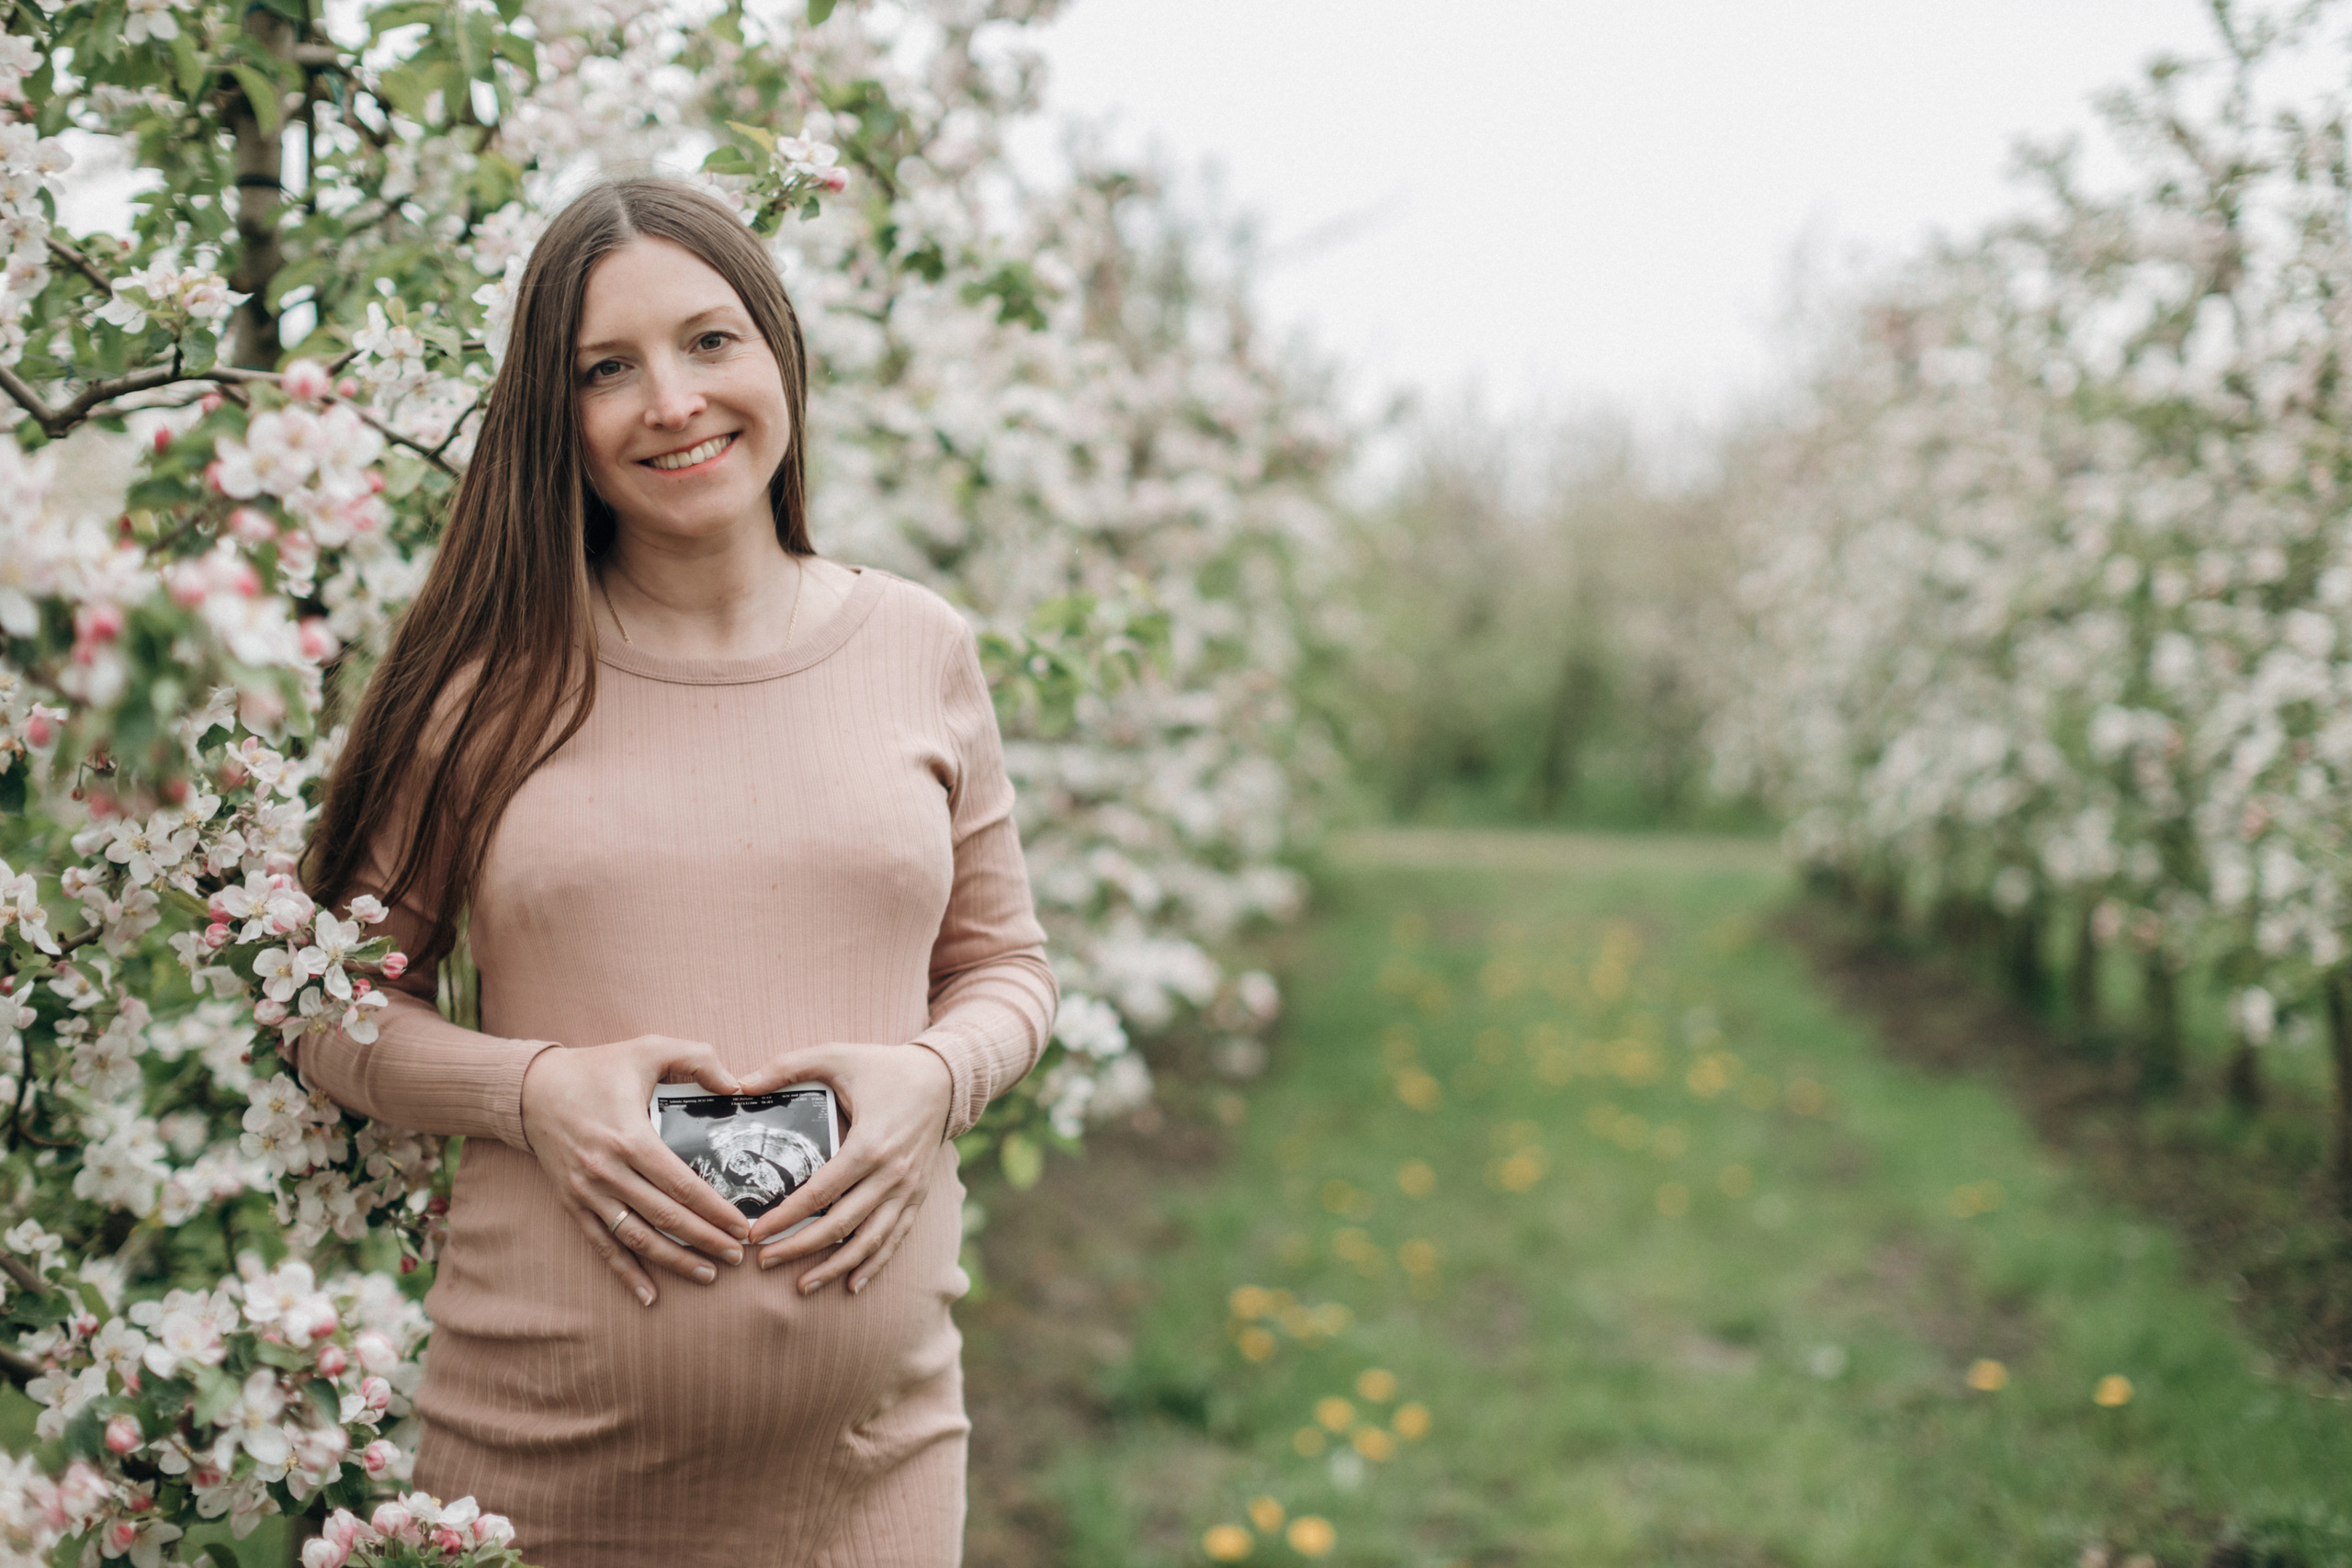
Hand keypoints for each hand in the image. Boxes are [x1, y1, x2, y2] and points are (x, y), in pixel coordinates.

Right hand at [519, 1035, 755, 1306]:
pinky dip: (626, 1273)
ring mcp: (588, 1193)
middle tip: (738, 1255)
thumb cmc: (597, 1067)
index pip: (681, 1185)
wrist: (532, 1089)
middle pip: (665, 1217)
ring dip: (674, 1260)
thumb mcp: (649, 1048)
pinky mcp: (573, 1204)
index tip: (743, 1226)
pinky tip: (649, 1295)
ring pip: (637, 1238)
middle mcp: (608, 1172)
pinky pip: (602, 1245)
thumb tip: (738, 1086)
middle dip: (705, 1240)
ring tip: (708, 1274)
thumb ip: (698, 1059)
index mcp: (630, 1138)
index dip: (715, 1210)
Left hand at [736, 1042, 952, 1295]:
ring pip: (868, 1242)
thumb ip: (787, 1067)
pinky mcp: (916, 1197)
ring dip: (833, 1267)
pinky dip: (874, 1265)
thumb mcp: (836, 1056)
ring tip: (802, 1286)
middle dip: (798, 1248)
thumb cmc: (885, 1067)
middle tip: (764, 1262)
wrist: (944, 1078)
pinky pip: (895, 1238)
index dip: (784, 1218)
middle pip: (839, 1226)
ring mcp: (907, 1190)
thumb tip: (739, 1084)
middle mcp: (890, 1175)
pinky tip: (851, 1284)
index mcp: (868, 1146)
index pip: (818, 1195)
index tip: (754, 1234)